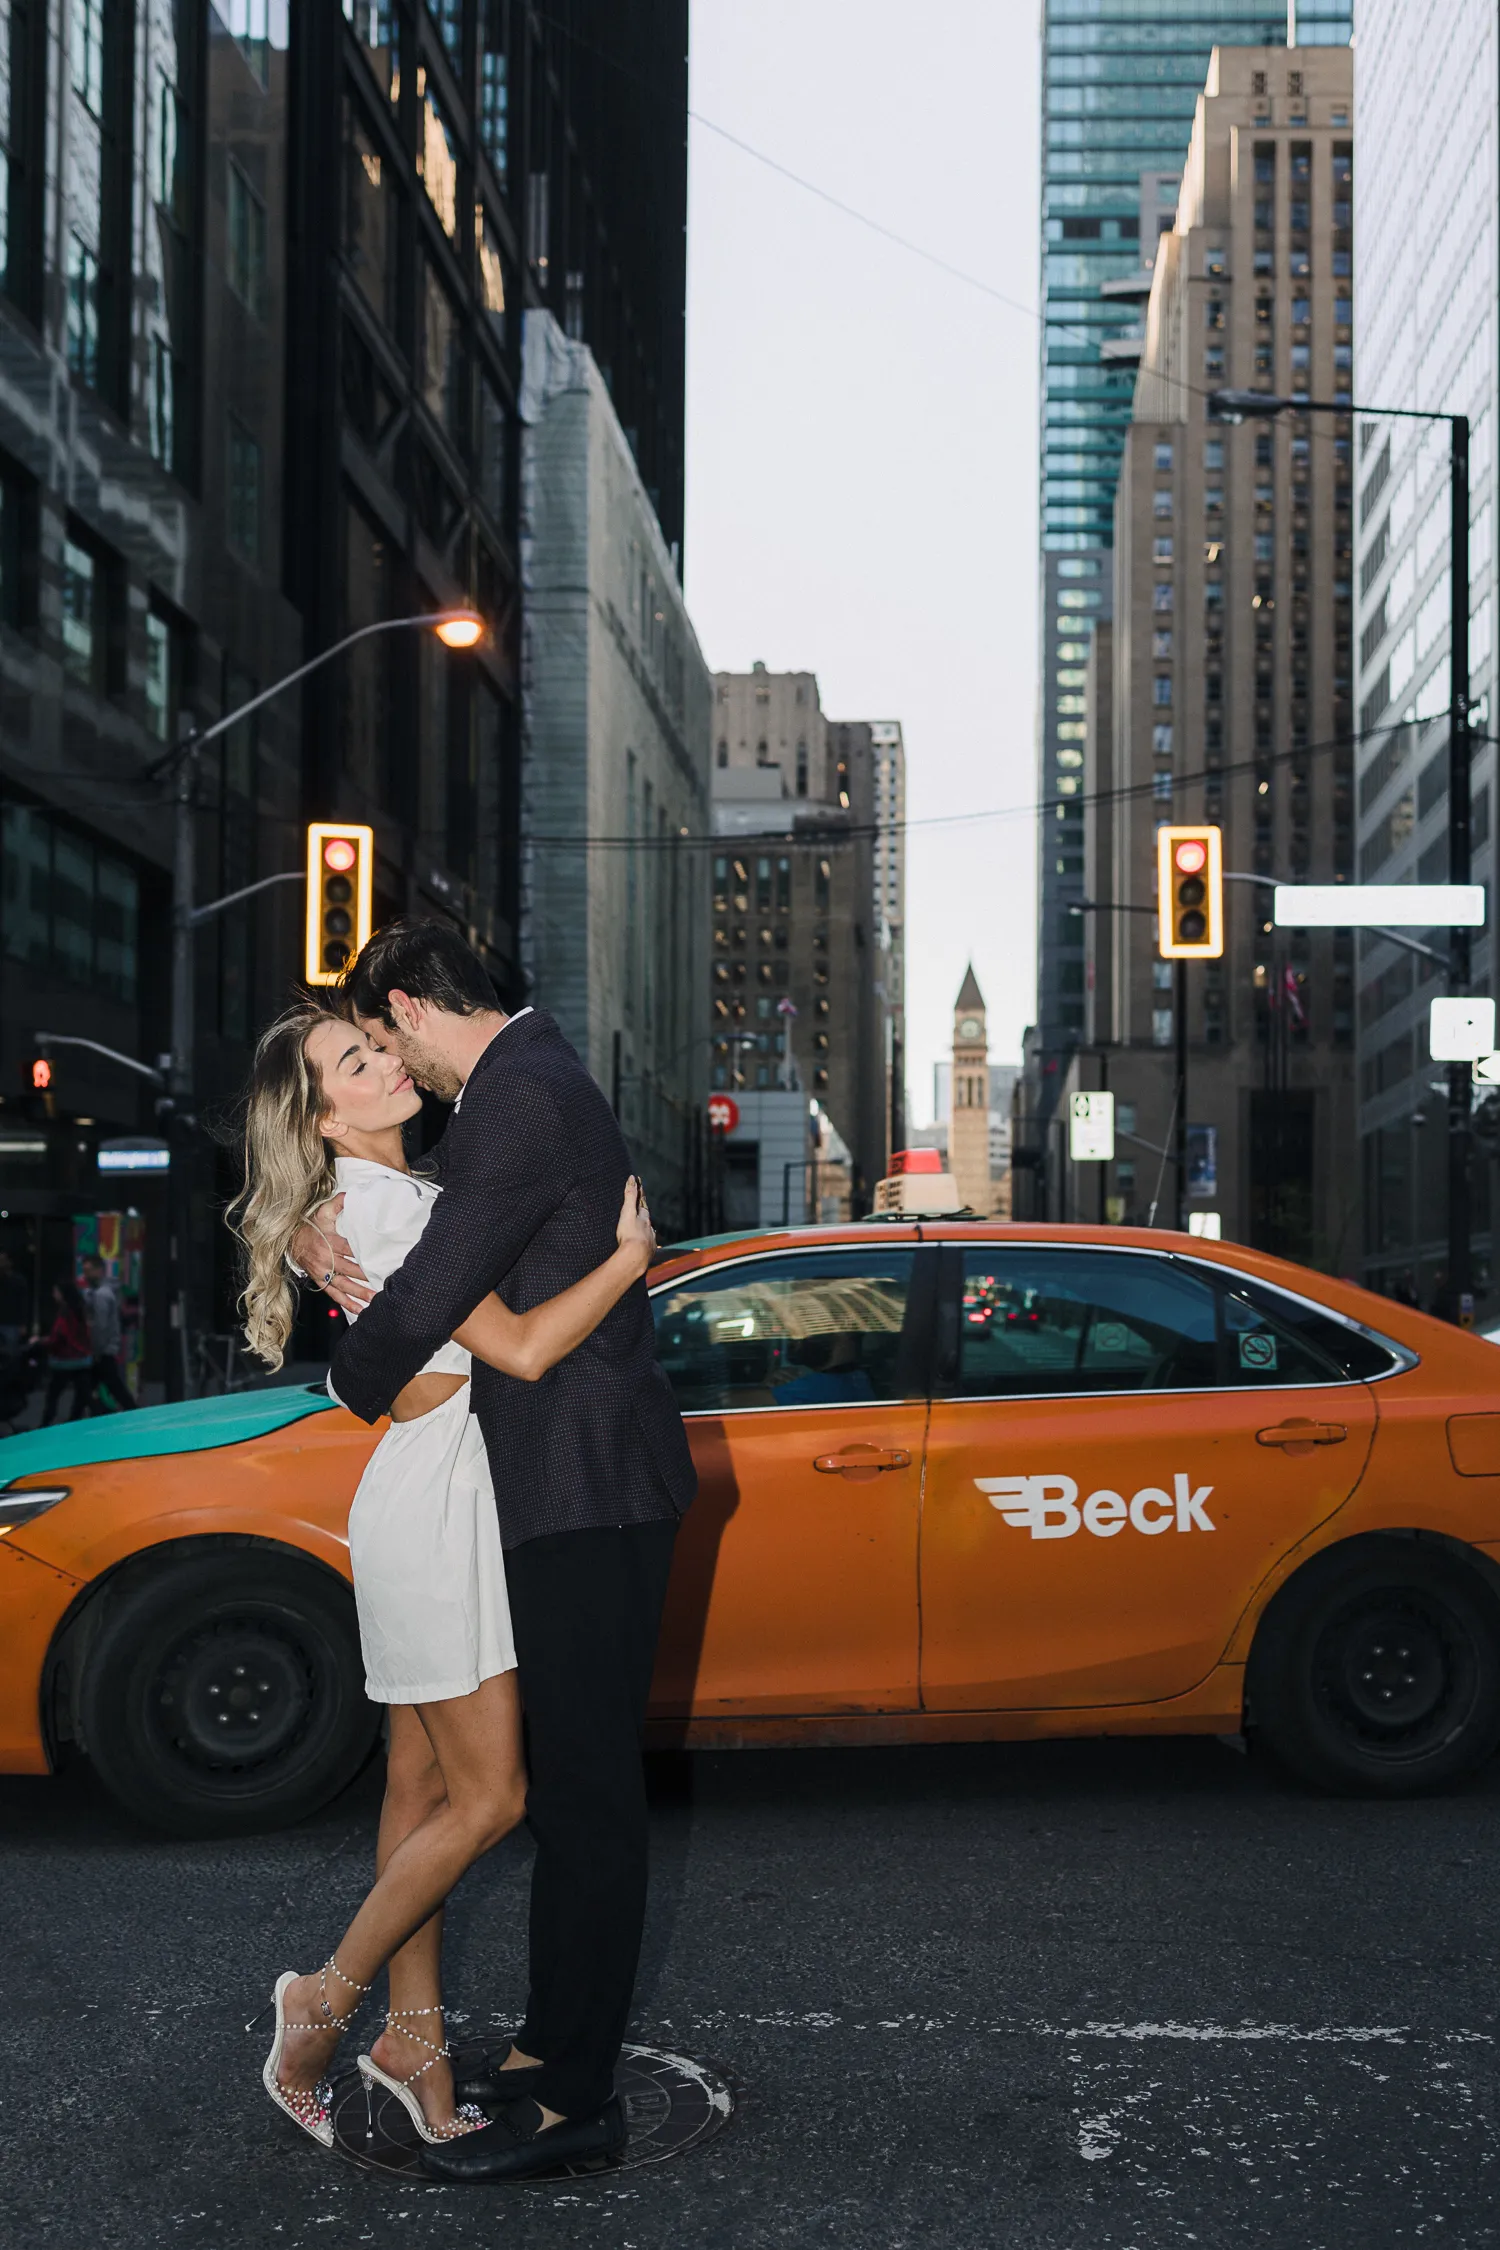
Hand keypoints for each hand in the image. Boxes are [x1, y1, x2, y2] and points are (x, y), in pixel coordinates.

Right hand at [291, 1194, 373, 1315]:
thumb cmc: (309, 1226)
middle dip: (366, 1277)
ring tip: (374, 1300)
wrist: (290, 1240)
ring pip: (343, 1285)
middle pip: (349, 1270)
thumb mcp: (322, 1212)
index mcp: (328, 1242)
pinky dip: (346, 1304)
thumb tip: (350, 1194)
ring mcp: (323, 1272)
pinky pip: (334, 1294)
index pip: (350, 1250)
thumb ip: (338, 1203)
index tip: (379, 1260)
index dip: (364, 1255)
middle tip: (383, 1283)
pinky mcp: (321, 1281)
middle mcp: (326, 1260)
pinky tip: (359, 1309)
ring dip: (359, 1294)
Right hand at [615, 1176, 655, 1269]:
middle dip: (643, 1215)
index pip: (643, 1205)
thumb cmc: (630, 1234)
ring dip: (645, 1230)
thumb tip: (632, 1178)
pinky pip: (648, 1246)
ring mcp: (650, 1241)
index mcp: (644, 1218)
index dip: (641, 1197)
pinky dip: (645, 1244)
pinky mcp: (648, 1253)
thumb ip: (630, 1195)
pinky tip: (644, 1246)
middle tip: (641, 1210)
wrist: (636, 1256)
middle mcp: (649, 1229)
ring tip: (642, 1230)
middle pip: (646, 1219)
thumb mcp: (627, 1212)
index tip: (640, 1189)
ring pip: (649, 1233)